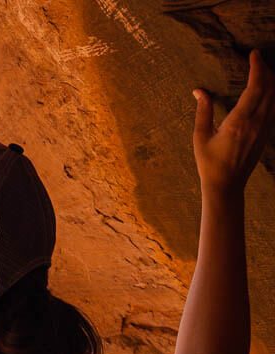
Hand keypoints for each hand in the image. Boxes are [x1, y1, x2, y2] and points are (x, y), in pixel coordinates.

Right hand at [193, 49, 274, 194]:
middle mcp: (256, 123)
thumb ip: (203, 111)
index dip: (257, 67)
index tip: (253, 54)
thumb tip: (199, 90)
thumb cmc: (209, 162)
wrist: (226, 185)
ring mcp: (265, 128)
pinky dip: (273, 94)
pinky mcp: (267, 133)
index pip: (255, 87)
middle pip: (270, 87)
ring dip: (272, 80)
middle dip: (266, 70)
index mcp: (239, 121)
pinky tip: (268, 89)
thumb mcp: (200, 137)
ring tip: (262, 71)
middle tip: (257, 59)